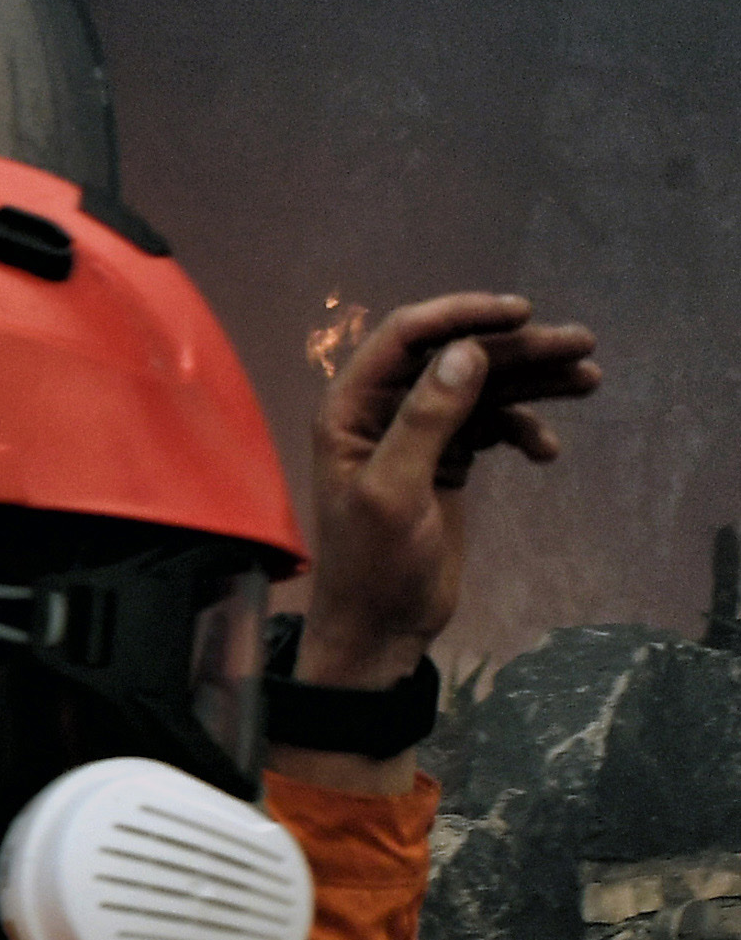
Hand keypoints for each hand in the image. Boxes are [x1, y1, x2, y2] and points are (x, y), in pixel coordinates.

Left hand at [299, 291, 598, 689]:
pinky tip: (545, 452)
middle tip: (582, 343)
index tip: (522, 312)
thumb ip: (426, 420)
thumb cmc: (372, 565)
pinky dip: (522, 429)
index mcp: (349, 410)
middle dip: (518, 348)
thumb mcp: (394, 492)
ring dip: (535, 381)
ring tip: (590, 378)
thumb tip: (465, 352)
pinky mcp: (446, 459)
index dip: (462, 315)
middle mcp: (381, 412)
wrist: (380, 627)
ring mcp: (417, 434)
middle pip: (456, 358)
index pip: (405, 337)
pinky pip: (492, 426)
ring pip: (482, 388)